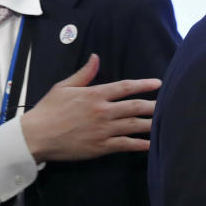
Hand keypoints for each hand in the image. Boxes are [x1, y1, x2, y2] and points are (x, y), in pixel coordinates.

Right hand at [20, 54, 160, 162]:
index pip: (125, 87)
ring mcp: (103, 130)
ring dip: (150, 123)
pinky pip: (125, 144)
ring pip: (133, 125)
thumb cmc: (48, 110)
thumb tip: (96, 58)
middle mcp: (102, 111)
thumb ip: (84, 74)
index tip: (158, 84)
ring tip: (165, 122)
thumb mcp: (64, 87)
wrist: (37, 136)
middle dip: (152, 105)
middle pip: (134, 106)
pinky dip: (140, 144)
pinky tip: (151, 144)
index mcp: (94, 95)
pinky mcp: (100, 147)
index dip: (143, 85)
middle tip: (168, 104)